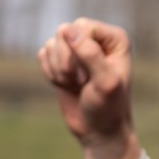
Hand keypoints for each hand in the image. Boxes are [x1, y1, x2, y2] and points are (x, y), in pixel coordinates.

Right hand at [38, 19, 139, 158]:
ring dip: (59, 70)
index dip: (79, 52)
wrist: (99, 130)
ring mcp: (77, 47)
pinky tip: (66, 85)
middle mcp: (96, 38)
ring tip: (76, 85)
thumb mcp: (105, 82)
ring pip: (52, 43)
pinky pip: (43, 53)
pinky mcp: (60, 58)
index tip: (89, 77)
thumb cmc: (108, 108)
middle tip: (81, 82)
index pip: (82, 27)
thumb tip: (67, 29)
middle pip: (64, 31)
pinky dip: (50, 73)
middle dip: (67, 61)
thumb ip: (90, 54)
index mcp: (115, 38)